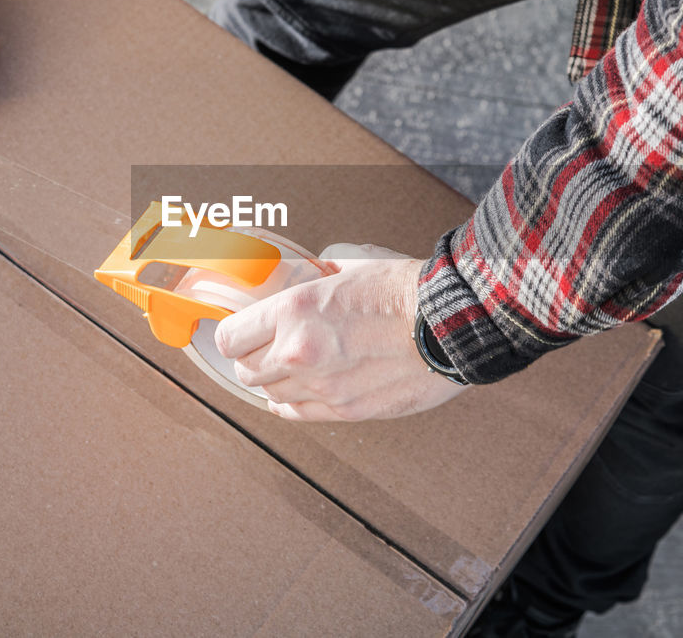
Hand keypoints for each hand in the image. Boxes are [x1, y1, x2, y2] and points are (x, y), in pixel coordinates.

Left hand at [214, 242, 467, 421]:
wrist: (452, 322)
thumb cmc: (405, 290)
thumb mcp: (346, 268)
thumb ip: (308, 278)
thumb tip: (288, 277)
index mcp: (295, 311)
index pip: (230, 338)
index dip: (232, 336)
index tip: (239, 334)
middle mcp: (300, 352)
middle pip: (245, 371)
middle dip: (250, 359)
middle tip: (262, 350)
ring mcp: (323, 387)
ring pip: (271, 395)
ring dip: (275, 382)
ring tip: (288, 369)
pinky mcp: (347, 410)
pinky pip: (298, 415)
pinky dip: (291, 406)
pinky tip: (296, 395)